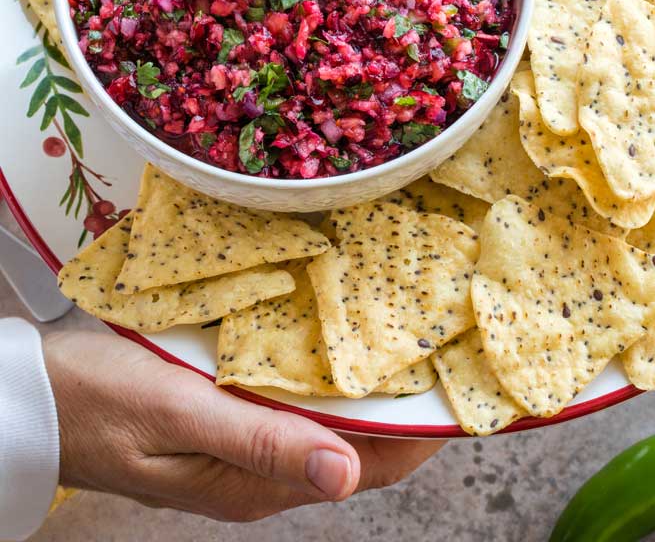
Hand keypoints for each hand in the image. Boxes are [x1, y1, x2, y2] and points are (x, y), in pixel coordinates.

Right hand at [44, 331, 442, 521]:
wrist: (32, 397)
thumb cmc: (96, 401)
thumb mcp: (176, 415)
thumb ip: (260, 443)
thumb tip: (346, 477)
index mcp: (254, 482)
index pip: (369, 465)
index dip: (423, 430)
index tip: (464, 382)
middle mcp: (260, 467)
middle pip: (360, 439)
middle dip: (408, 395)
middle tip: (445, 331)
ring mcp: (244, 437)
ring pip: (331, 412)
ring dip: (370, 373)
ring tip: (410, 319)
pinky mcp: (228, 409)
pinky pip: (295, 391)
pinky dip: (327, 362)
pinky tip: (339, 321)